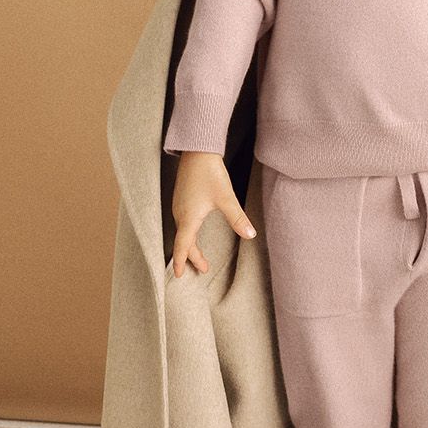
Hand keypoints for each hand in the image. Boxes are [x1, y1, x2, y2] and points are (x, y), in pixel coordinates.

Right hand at [169, 149, 255, 276]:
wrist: (197, 151)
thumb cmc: (209, 172)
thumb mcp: (226, 198)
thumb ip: (237, 218)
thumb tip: (250, 235)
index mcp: (188, 218)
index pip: (183, 246)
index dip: (180, 262)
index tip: (178, 276)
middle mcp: (180, 213)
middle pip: (183, 241)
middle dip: (191, 256)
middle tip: (203, 268)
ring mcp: (179, 205)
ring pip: (182, 231)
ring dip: (188, 245)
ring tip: (197, 255)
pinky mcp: (181, 198)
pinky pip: (181, 222)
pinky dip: (186, 233)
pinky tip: (193, 231)